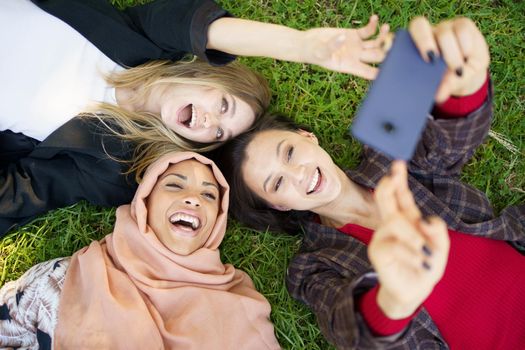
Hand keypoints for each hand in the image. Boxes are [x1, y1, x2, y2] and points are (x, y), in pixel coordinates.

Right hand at [301, 15, 389, 79]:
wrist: (307, 44)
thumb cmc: (312, 52)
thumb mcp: (319, 52)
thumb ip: (331, 46)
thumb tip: (343, 38)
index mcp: (350, 66)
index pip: (369, 73)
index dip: (381, 72)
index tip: (390, 66)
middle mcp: (356, 58)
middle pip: (377, 56)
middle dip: (386, 50)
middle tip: (389, 40)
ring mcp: (357, 46)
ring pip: (376, 43)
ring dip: (383, 36)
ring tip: (386, 27)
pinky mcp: (354, 35)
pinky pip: (368, 31)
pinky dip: (373, 25)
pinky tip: (374, 18)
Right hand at [369, 161, 449, 318]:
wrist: (415, 291)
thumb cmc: (426, 265)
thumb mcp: (440, 247)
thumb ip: (437, 230)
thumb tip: (424, 220)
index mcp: (409, 219)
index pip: (402, 196)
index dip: (399, 179)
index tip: (398, 164)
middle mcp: (392, 223)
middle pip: (385, 199)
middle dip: (388, 186)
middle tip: (390, 177)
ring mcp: (382, 236)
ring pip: (395, 222)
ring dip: (413, 237)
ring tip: (424, 254)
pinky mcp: (377, 251)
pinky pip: (394, 245)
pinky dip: (411, 255)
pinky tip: (419, 263)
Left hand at [409, 17, 489, 101]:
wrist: (467, 73)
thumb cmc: (447, 79)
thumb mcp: (443, 86)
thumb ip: (439, 89)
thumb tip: (438, 95)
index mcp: (413, 47)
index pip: (401, 38)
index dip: (402, 46)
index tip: (413, 60)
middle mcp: (426, 34)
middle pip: (419, 26)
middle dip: (424, 42)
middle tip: (431, 60)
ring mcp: (444, 28)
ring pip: (444, 32)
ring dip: (450, 53)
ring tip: (457, 70)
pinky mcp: (463, 25)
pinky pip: (463, 30)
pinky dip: (465, 46)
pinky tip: (467, 57)